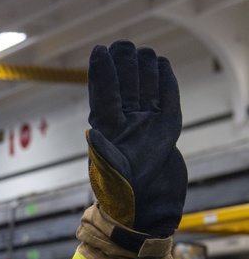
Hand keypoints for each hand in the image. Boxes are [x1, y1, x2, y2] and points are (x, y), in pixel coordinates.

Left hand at [86, 40, 186, 241]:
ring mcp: (145, 129)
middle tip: (124, 44)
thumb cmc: (122, 199)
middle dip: (124, 66)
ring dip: (143, 71)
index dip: (102, 73)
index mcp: (107, 133)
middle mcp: (125, 127)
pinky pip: (167, 103)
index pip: (103, 95)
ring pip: (145, 92)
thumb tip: (93, 133)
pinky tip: (164, 67)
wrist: (146, 214)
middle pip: (125, 88)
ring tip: (142, 51)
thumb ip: (104, 156)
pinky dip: (167, 85)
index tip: (99, 50)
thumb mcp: (111, 177)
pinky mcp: (165, 134)